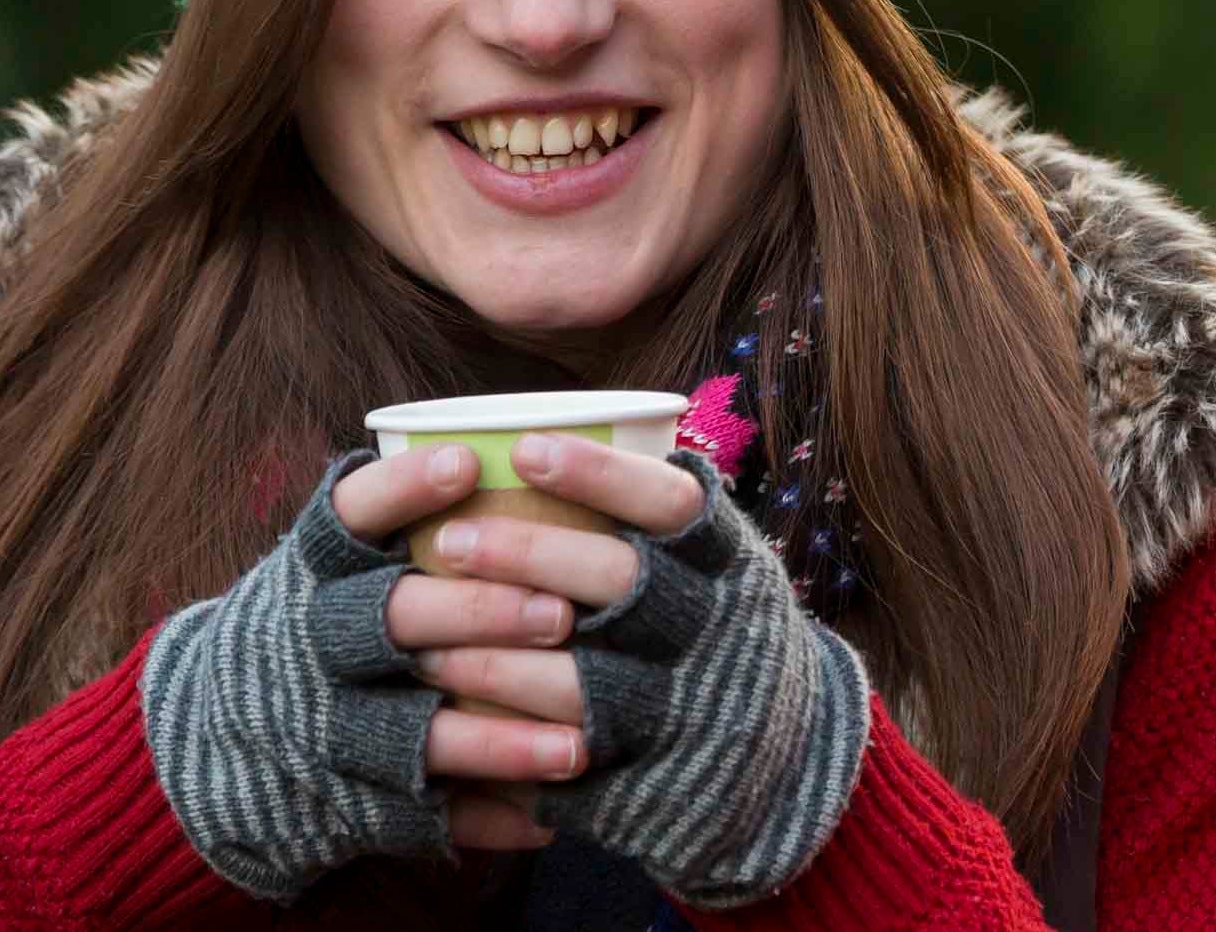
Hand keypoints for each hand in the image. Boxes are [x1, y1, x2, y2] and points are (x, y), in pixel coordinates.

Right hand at [141, 446, 566, 896]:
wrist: (206, 744)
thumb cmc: (314, 625)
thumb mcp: (327, 567)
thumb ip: (398, 521)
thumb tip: (504, 449)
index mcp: (313, 573)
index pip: (348, 516)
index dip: (403, 488)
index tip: (465, 464)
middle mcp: (315, 644)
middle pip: (392, 620)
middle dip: (477, 614)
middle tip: (558, 613)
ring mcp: (328, 727)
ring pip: (416, 732)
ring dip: (499, 741)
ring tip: (578, 745)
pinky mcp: (349, 800)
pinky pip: (422, 814)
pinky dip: (486, 818)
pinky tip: (552, 817)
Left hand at [409, 437, 870, 908]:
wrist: (789, 752)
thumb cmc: (720, 630)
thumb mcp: (718, 568)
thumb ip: (654, 521)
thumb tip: (535, 441)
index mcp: (730, 563)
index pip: (672, 503)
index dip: (600, 473)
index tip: (525, 449)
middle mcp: (716, 628)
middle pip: (620, 582)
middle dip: (528, 556)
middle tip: (449, 540)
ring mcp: (688, 704)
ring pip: (582, 677)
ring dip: (495, 659)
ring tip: (425, 637)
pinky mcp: (655, 773)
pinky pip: (571, 755)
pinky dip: (510, 737)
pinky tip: (456, 717)